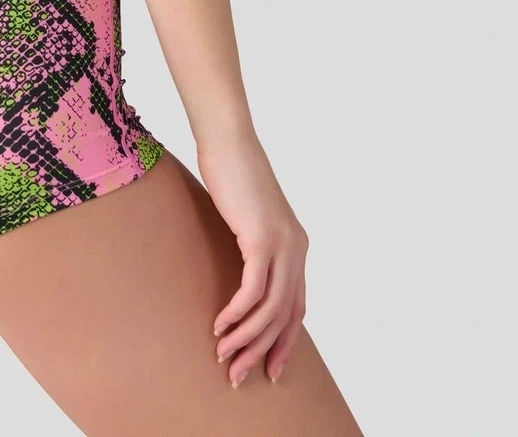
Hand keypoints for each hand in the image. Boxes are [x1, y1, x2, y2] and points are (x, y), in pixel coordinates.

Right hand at [196, 130, 308, 387]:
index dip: (283, 343)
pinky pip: (253, 291)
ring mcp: (283, 245)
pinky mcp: (262, 239)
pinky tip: (220, 325)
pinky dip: (237, 314)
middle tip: (237, 375)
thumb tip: (241, 271)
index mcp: (297, 247)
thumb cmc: (232, 173)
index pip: (296, 309)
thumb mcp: (248, 217)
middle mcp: (297, 250)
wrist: (229, 140)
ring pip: (270, 310)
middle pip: (285, 317)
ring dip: (245, 339)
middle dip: (262, 351)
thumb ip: (252, 244)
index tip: (266, 370)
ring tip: (223, 355)